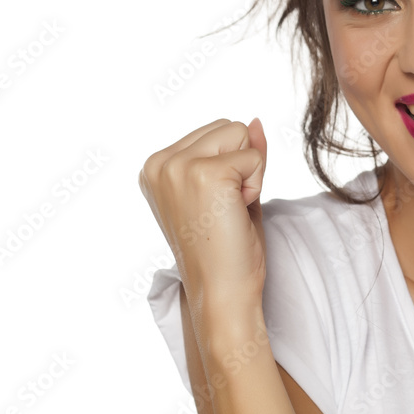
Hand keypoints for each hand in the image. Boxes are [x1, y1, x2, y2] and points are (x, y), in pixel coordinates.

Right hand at [139, 117, 268, 307]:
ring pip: (241, 134)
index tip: (216, 205)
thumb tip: (255, 121)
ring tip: (230, 209)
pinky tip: (236, 213)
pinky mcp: (205, 174)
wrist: (222, 292)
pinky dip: (256, 185)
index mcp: (156, 166)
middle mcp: (160, 162)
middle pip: (228, 126)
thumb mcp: (232, 190)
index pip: (215, 131)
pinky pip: (255, 156)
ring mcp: (179, 167)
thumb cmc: (226, 250)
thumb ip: (240, 152)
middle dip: (241, 164)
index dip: (231, 166)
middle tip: (226, 208)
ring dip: (249, 173)